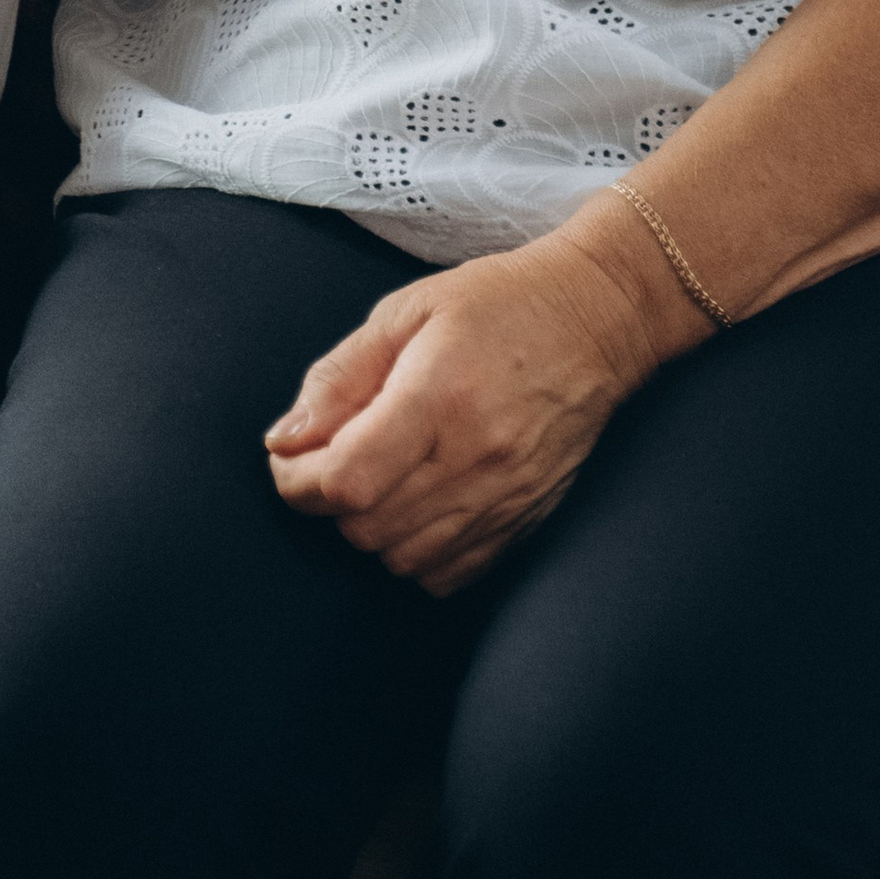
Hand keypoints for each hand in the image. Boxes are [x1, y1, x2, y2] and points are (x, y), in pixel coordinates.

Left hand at [264, 218, 673, 595]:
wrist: (596, 321)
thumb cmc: (494, 304)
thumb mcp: (405, 312)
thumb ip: (338, 377)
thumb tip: (283, 440)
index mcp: (438, 395)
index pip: (347, 479)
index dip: (298, 479)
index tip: (291, 456)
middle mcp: (475, 457)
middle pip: (367, 527)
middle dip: (329, 500)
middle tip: (332, 457)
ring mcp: (506, 496)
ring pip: (404, 559)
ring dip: (372, 527)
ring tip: (379, 476)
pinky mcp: (526, 520)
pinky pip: (450, 573)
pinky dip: (417, 552)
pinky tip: (418, 505)